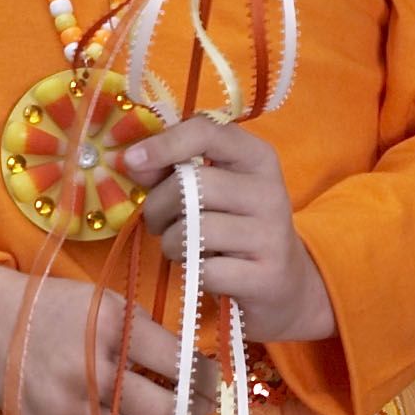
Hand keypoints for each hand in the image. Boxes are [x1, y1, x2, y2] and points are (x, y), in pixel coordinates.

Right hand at [0, 263, 198, 414]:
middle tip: (202, 406)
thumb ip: (147, 334)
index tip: (215, 381)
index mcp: (111, 328)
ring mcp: (69, 407)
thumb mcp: (106, 304)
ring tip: (148, 406)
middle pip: (164, 409)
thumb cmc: (57, 310)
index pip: (179, 363)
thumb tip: (192, 369)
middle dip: (192, 409)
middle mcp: (91, 371)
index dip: (206, 377)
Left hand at [123, 119, 332, 340]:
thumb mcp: (213, 191)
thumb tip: (133, 162)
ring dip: (171, 243)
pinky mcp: (266, 275)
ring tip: (180, 247)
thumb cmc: (235, 227)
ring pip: (193, 230)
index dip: (163, 144)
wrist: (283, 282)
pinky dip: (191, 272)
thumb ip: (174, 170)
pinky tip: (202, 270)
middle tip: (157, 222)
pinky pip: (205, 270)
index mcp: (257, 157)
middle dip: (158, 206)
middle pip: (192, 186)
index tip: (131, 161)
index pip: (207, 132)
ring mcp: (271, 234)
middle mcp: (269, 191)